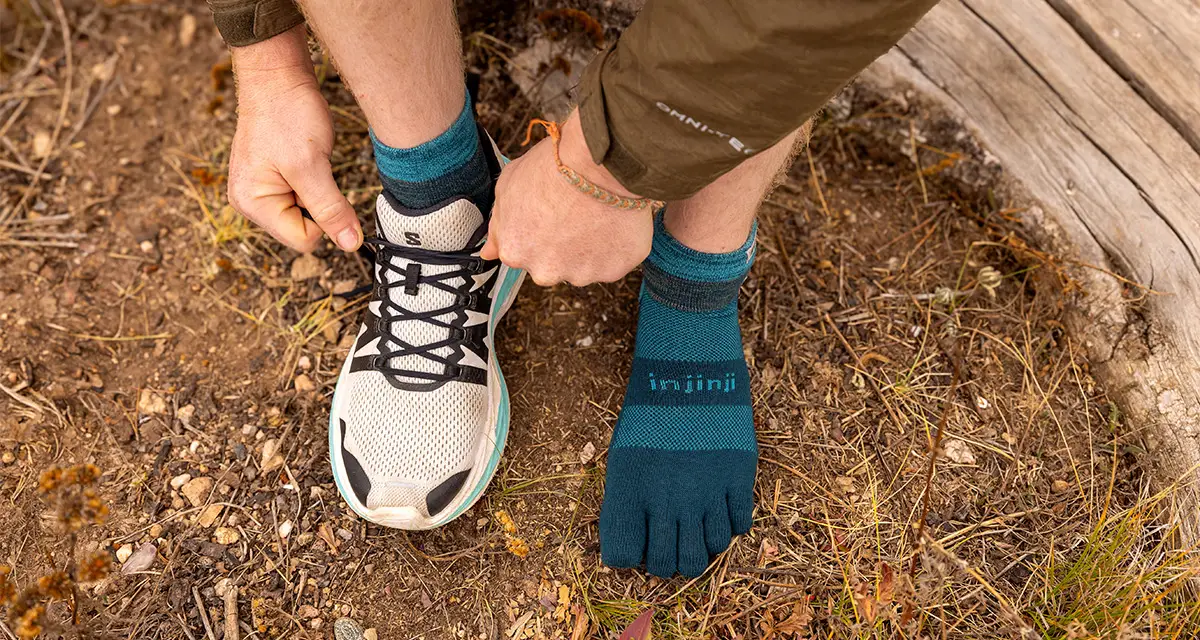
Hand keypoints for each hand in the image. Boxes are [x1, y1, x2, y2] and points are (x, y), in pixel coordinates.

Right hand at [226, 25, 361, 252]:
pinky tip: (305, 157)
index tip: (325, 185)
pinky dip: (314, 180)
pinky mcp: (274, 180)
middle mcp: (251, 203)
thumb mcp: (312, 166)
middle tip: (312, 167)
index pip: (304, 240)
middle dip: (319, 202)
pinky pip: (304, 196)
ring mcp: (261, 191)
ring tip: (306, 159)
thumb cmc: (287, 113)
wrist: (277, 76)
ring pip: (307, 213)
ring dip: (318, 189)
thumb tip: (351, 244)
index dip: (325, 219)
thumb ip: (330, 209)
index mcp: (252, 204)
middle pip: (303, 229)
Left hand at [482, 111, 652, 285]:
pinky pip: (614, 263)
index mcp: (515, 251)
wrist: (598, 160)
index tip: (551, 212)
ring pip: (585, 266)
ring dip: (590, 248)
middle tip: (575, 213)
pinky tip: (615, 221)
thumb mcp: (508, 186)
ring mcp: (581, 273)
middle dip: (563, 246)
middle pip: (553, 265)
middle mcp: (545, 271)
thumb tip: (489, 252)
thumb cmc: (553, 166)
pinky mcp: (614, 270)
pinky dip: (617, 248)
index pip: (523, 252)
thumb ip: (498, 226)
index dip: (538, 230)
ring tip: (598, 214)